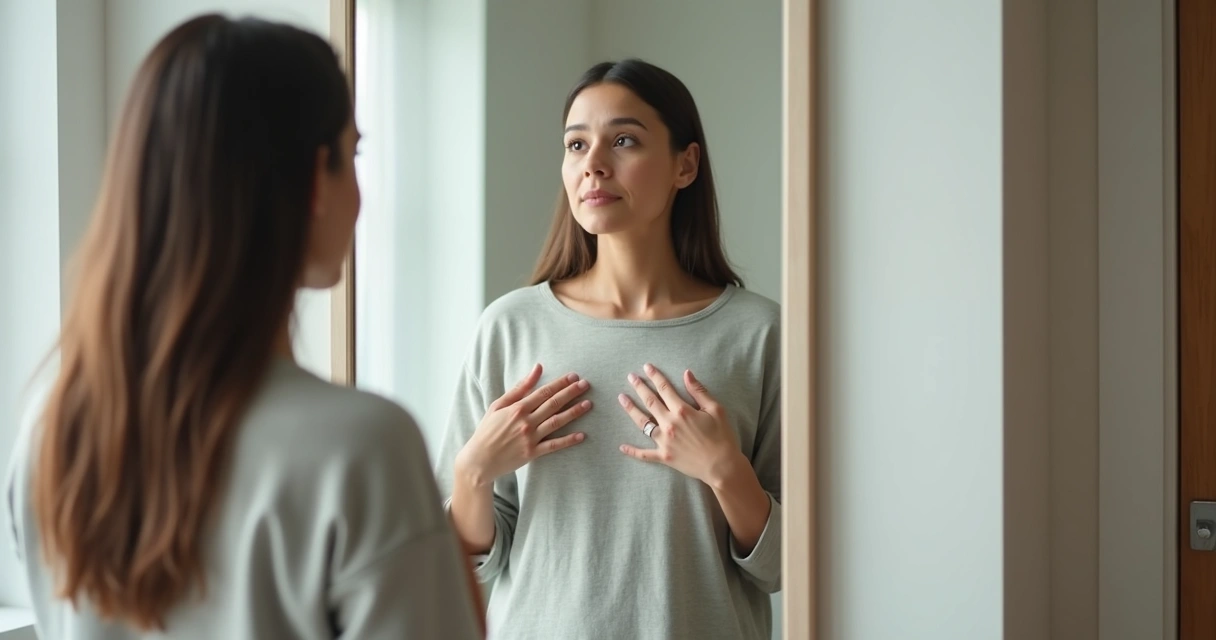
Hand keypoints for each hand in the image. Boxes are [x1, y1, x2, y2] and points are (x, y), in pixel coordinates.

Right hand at [456, 364, 591, 486]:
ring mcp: (530, 438)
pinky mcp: (532, 453)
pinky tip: (582, 435)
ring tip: (588, 404)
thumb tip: (537, 368)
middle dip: (571, 393)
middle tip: (586, 385)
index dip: (560, 383)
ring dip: (574, 412)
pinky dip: (568, 440)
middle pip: (553, 404)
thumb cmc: (487, 430)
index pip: (544, 392)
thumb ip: (519, 388)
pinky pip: (553, 445)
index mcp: (517, 408)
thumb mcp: (498, 405)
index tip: (574, 377)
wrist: (479, 460)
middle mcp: (526, 421)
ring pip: (556, 422)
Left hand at [617, 364, 742, 485]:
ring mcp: (664, 441)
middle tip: (631, 377)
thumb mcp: (716, 410)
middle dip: (640, 387)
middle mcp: (669, 424)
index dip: (655, 376)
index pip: (664, 388)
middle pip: (650, 402)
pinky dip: (632, 451)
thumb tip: (686, 373)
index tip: (646, 367)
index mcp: (682, 411)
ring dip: (631, 409)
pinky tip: (622, 447)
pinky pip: (644, 454)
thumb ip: (699, 391)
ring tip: (622, 398)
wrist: (723, 467)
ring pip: (642, 423)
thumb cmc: (723, 437)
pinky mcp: (664, 457)